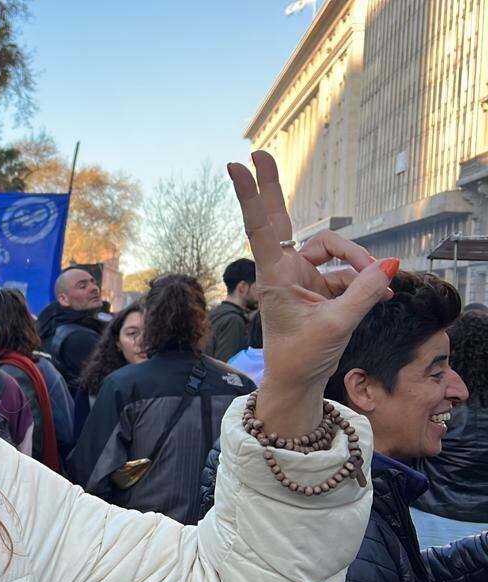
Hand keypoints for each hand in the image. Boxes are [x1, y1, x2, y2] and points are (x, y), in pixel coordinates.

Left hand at [227, 151, 396, 436]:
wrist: (298, 383)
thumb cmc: (302, 356)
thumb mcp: (336, 325)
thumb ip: (363, 292)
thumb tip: (389, 265)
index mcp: (276, 276)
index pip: (262, 228)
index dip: (253, 197)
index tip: (237, 167)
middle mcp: (286, 270)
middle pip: (282, 220)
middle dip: (273, 188)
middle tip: (260, 153)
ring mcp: (303, 276)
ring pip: (335, 250)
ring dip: (359, 261)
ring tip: (379, 282)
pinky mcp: (321, 286)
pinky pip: (348, 272)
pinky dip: (366, 280)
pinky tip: (384, 292)